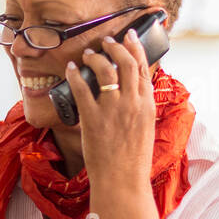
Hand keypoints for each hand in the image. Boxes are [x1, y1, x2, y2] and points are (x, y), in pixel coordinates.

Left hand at [65, 27, 156, 191]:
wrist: (122, 181)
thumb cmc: (133, 161)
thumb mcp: (145, 129)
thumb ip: (140, 109)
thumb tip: (133, 95)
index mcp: (147, 104)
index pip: (143, 67)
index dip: (135, 48)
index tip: (128, 36)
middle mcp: (132, 102)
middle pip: (125, 62)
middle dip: (114, 46)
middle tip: (105, 41)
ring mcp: (112, 109)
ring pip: (105, 70)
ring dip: (95, 57)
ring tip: (88, 54)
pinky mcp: (92, 118)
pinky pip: (81, 88)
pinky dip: (75, 75)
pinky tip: (70, 68)